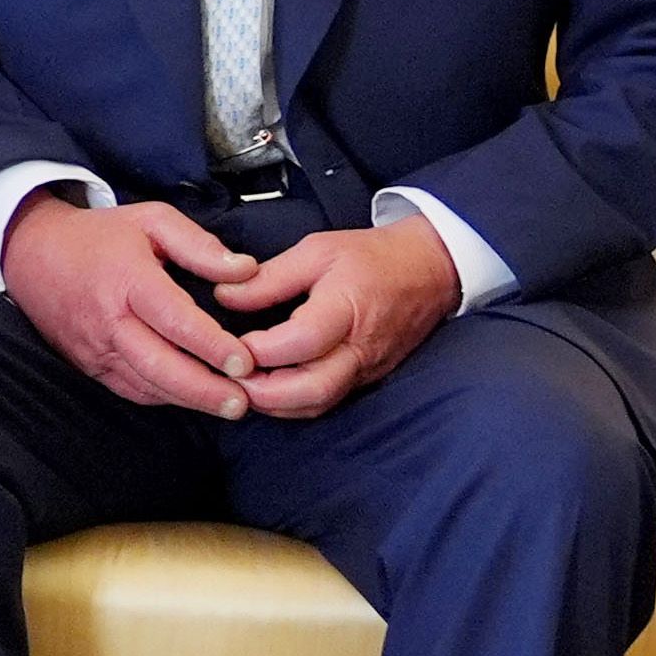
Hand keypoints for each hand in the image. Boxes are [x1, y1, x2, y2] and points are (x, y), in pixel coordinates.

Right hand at [0, 193, 262, 419]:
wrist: (30, 253)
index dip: (211, 345)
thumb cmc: (98, 236)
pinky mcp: (88, 364)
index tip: (245, 362)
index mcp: (127, 280)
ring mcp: (95, 348)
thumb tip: (246, 270)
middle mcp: (108, 320)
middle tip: (243, 403)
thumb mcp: (151, 220)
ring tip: (229, 407)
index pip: (175, 321)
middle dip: (204, 391)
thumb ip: (200, 245)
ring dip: (189, 400)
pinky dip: (164, 397)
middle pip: (160, 366)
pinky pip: (130, 389)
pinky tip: (192, 398)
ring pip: (146, 385)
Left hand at [213, 219, 460, 419]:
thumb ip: (270, 278)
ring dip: (273, 403)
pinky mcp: (367, 379)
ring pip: (316, 404)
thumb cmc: (372, 256)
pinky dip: (292, 402)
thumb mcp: (317, 251)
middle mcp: (360, 349)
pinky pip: (327, 401)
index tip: (229, 342)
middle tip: (227, 377)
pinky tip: (268, 387)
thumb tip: (223, 296)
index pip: (300, 343)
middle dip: (261, 393)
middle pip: (310, 390)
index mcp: (347, 309)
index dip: (259, 350)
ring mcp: (367, 370)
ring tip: (241, 384)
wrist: (432, 269)